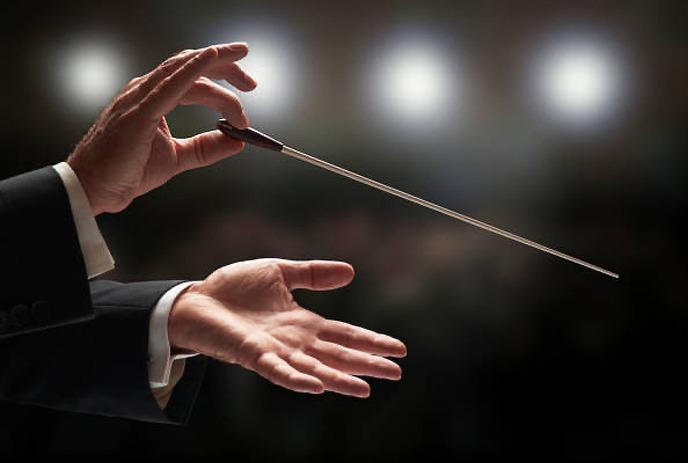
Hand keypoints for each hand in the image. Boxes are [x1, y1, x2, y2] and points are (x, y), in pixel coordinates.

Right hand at [67, 43, 256, 214]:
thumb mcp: (177, 158)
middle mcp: (146, 91)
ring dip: (216, 65)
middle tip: (251, 82)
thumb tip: (237, 141)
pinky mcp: (138, 113)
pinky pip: (169, 86)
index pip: (193, 77)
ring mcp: (140, 99)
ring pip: (185, 71)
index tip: (246, 88)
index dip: (222, 78)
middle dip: (225, 67)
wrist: (96, 189)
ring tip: (242, 71)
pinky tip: (209, 59)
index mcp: (154, 98)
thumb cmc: (125, 171)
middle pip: (191, 66)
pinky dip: (191, 70)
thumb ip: (206, 148)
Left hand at [169, 259, 406, 397]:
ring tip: (366, 388)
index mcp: (303, 323)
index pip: (345, 334)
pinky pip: (278, 371)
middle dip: (367, 363)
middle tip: (397, 372)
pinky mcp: (253, 355)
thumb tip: (351, 271)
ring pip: (314, 368)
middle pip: (338, 355)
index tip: (398, 348)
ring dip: (340, 379)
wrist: (196, 298)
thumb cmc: (234, 288)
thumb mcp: (280, 272)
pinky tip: (317, 386)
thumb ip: (313, 274)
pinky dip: (297, 379)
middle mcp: (294, 342)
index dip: (371, 341)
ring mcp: (275, 351)